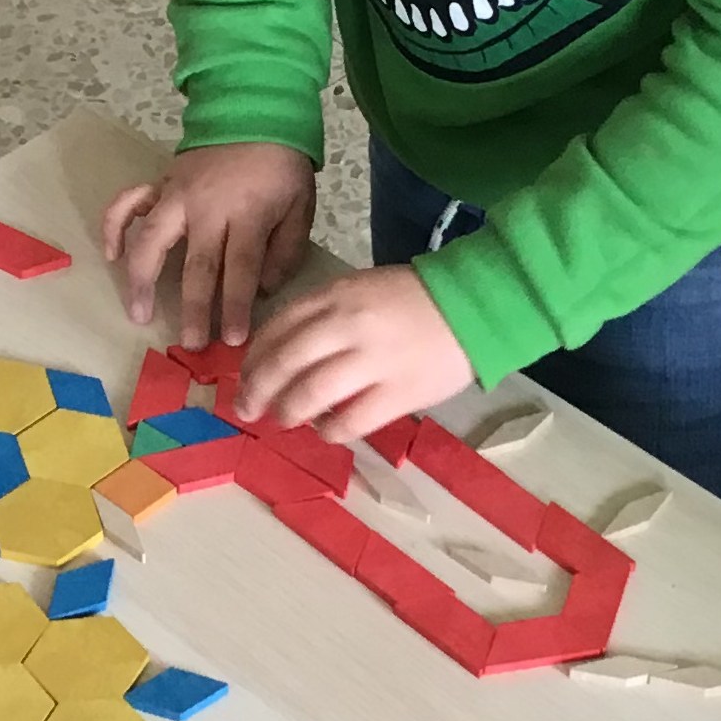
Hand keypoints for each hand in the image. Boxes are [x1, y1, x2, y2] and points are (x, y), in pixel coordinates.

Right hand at [102, 143, 315, 349]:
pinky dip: (113, 226)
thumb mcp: (300, 207)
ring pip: (151, 240)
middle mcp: (207, 207)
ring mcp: (178, 195)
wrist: (254, 109)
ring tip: (138, 313)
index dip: (235, 307)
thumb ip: (285, 251)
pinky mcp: (161, 183)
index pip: (240, 270)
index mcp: (247, 214)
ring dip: (141, 279)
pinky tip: (109, 256)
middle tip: (190, 343)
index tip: (232, 339)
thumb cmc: (280, 166)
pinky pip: (128, 203)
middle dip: (193, 309)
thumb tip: (262, 290)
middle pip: (197, 266)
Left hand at [235, 266, 473, 443]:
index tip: (246, 375)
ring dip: (287, 412)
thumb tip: (286, 357)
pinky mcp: (398, 393)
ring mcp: (373, 361)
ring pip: (311, 393)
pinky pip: (350, 421)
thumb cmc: (415, 301)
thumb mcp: (363, 289)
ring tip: (283, 420)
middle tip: (246, 409)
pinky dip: (329, 430)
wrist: (475, 307)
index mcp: (337, 296)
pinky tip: (324, 431)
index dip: (255, 357)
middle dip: (257, 389)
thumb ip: (325, 315)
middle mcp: (348, 325)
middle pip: (285, 362)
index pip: (279, 327)